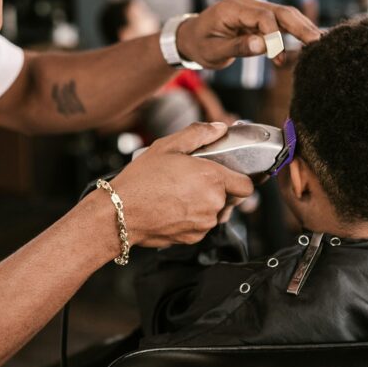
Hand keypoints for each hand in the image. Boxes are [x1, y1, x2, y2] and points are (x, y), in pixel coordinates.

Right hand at [101, 122, 253, 247]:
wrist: (120, 212)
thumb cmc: (141, 179)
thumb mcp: (167, 146)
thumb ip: (198, 134)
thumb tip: (219, 128)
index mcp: (212, 178)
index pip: (246, 185)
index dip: (238, 178)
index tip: (228, 175)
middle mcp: (213, 203)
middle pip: (229, 198)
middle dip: (216, 189)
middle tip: (192, 180)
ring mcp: (203, 223)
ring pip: (215, 213)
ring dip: (204, 204)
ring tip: (180, 194)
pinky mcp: (193, 238)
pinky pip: (201, 226)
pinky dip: (192, 218)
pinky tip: (173, 207)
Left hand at [176, 0, 320, 69]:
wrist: (190, 36)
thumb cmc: (199, 44)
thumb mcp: (213, 51)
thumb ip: (237, 48)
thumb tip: (262, 46)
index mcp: (232, 8)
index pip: (263, 17)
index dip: (275, 36)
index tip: (279, 57)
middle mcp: (246, 4)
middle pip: (280, 11)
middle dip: (301, 26)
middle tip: (319, 42)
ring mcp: (253, 8)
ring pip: (284, 15)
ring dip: (301, 29)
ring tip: (318, 44)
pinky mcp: (258, 17)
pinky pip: (279, 23)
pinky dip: (291, 34)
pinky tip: (299, 48)